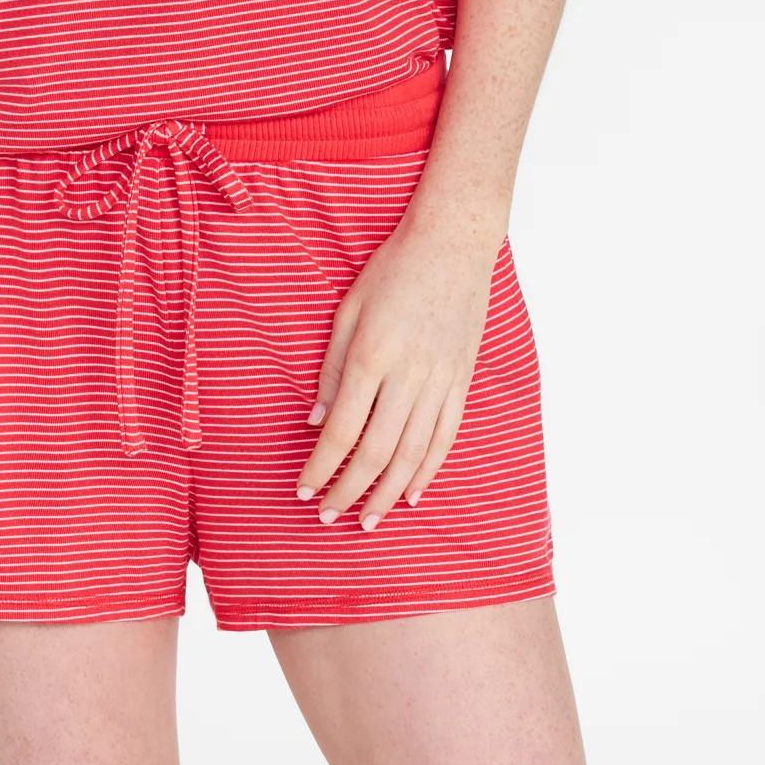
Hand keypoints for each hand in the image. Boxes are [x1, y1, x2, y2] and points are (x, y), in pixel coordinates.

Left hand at [296, 215, 498, 529]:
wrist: (454, 243)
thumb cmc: (392, 271)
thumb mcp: (348, 311)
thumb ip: (331, 368)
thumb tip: (318, 423)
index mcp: (372, 357)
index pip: (342, 431)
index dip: (320, 468)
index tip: (303, 492)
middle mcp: (408, 376)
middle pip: (375, 453)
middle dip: (349, 492)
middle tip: (330, 519)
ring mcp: (440, 382)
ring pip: (411, 455)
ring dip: (387, 495)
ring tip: (369, 521)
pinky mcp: (461, 383)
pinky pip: (444, 439)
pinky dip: (427, 472)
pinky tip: (410, 496)